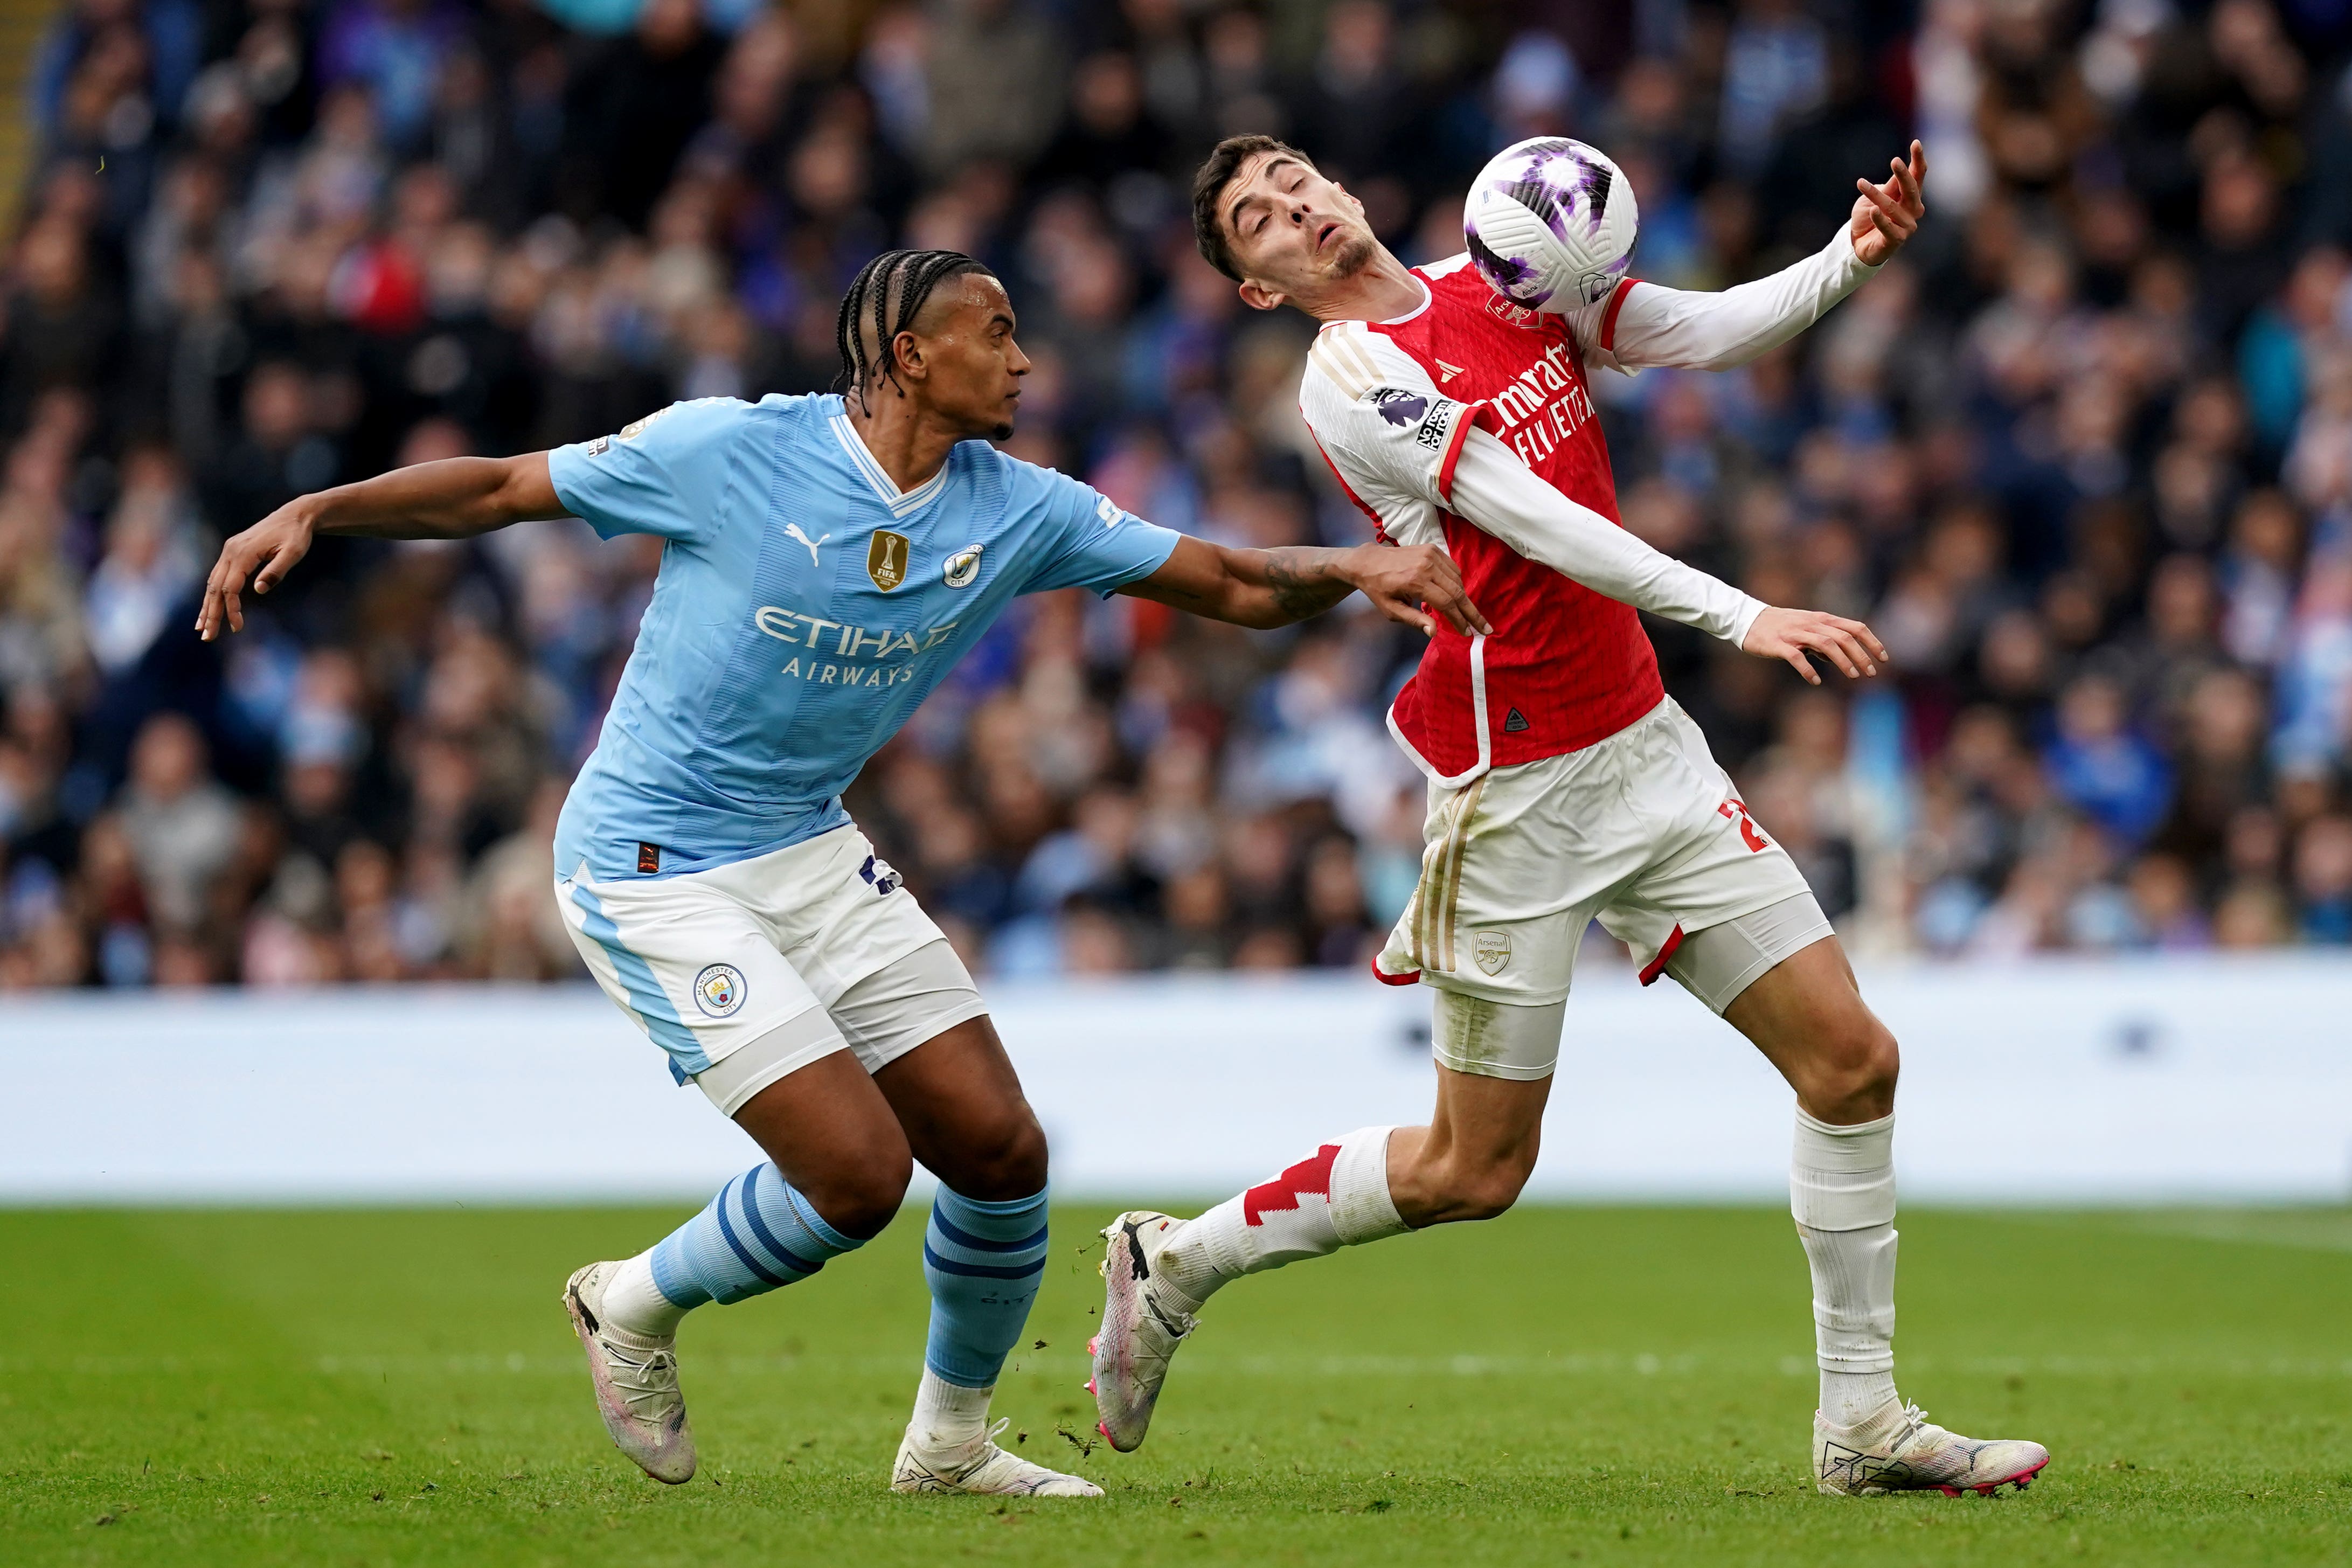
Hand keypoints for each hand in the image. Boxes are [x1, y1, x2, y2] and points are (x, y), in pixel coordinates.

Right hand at [196, 501, 318, 640]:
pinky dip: (213, 593)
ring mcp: (229, 551)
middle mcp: (230, 551)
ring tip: (201, 628)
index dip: (231, 609)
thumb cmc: (297, 535)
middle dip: (211, 613)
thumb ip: (277, 570)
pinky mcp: (232, 552)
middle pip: (216, 588)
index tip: (238, 627)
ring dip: (207, 606)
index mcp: (243, 553)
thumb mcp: (294, 553)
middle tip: (208, 637)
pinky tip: (209, 607)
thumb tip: (259, 590)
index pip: (231, 587)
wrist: (295, 515)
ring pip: (213, 582)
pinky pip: (218, 576)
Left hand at [1344, 542, 1492, 637]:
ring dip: (1464, 598)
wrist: (1369, 561)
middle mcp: (1426, 565)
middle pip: (1457, 592)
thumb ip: (1414, 620)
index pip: (1446, 603)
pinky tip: (1456, 594)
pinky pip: (1453, 568)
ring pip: (1458, 580)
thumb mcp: (1391, 610)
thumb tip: (1434, 632)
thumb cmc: (1378, 589)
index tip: (1468, 633)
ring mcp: (1431, 554)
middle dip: (1471, 612)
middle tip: (1484, 628)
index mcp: (1415, 582)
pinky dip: (1457, 582)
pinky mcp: (1432, 549)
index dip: (1459, 620)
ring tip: (1467, 615)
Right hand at [1741, 606, 1887, 684]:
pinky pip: (1796, 656)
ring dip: (1843, 661)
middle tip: (1870, 674)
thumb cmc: (1779, 627)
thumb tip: (1840, 658)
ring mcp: (1795, 633)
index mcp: (1821, 619)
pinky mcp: (1778, 644)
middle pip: (1844, 637)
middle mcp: (1811, 623)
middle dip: (1861, 656)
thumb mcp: (1806, 629)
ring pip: (1826, 644)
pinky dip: (1808, 669)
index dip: (1872, 642)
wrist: (1747, 620)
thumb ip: (1824, 641)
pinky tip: (1816, 681)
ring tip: (1853, 676)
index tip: (1884, 659)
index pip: (1855, 627)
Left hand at [1849, 140, 1925, 265]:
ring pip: (1892, 207)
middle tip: (1895, 160)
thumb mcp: (1875, 197)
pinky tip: (1873, 211)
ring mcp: (1907, 226)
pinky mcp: (1895, 240)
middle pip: (1911, 190)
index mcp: (1910, 196)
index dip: (1918, 160)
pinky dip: (1880, 219)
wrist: (1858, 245)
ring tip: (1862, 184)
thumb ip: (1889, 187)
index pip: (1917, 176)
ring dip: (1876, 195)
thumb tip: (1901, 167)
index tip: (1916, 143)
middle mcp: (1913, 210)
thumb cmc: (1869, 217)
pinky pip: (1888, 228)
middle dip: (1904, 175)